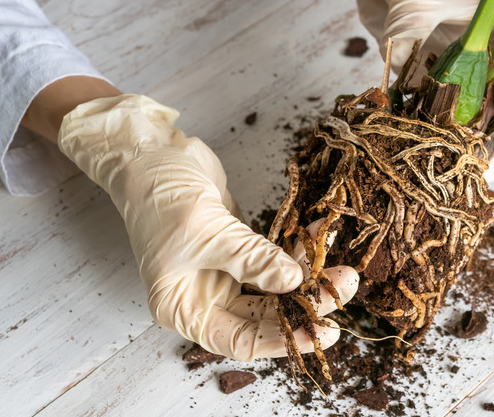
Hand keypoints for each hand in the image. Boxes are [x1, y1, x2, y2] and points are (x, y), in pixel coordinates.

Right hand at [58, 94, 358, 360]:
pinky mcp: (238, 247)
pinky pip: (274, 256)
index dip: (284, 340)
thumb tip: (293, 282)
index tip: (323, 331)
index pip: (241, 341)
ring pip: (274, 287)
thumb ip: (251, 259)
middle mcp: (205, 297)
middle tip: (342, 288)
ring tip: (343, 267)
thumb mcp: (206, 232)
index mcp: (184, 309)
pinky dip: (297, 248)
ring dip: (308, 276)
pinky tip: (321, 235)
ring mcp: (223, 272)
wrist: (150, 153)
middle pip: (264, 315)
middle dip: (305, 304)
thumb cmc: (160, 197)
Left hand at [353, 0, 493, 180]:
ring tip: (453, 181)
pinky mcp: (416, 81)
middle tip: (482, 178)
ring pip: (461, 121)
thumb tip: (400, 64)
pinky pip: (422, 116)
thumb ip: (412, 29)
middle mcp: (477, 60)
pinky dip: (419, 137)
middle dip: (490, 147)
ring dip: (457, 151)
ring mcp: (446, 73)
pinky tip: (415, 160)